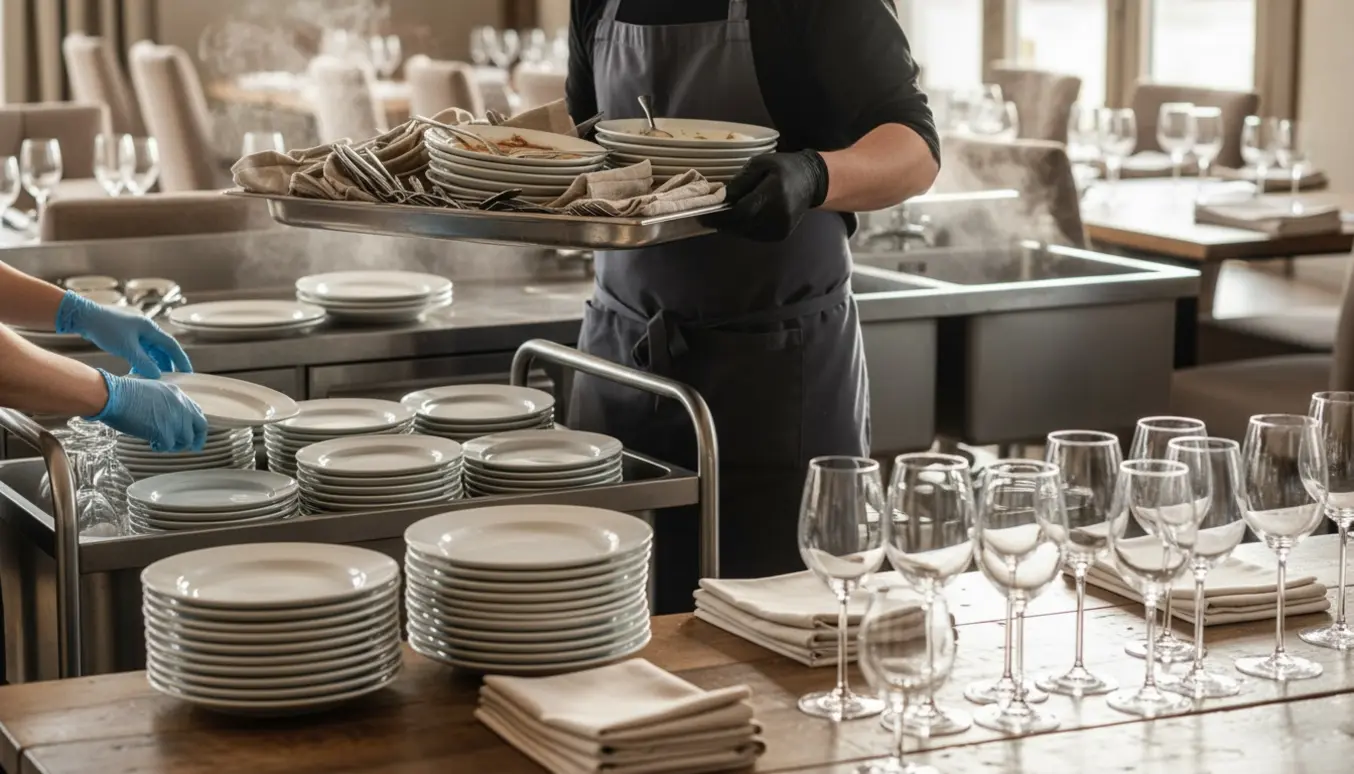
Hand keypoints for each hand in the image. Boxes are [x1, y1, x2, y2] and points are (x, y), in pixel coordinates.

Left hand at [55, 291, 192, 377]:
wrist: (84, 317)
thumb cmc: (106, 328)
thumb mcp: (127, 348)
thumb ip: (143, 362)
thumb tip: (157, 375)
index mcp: (150, 329)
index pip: (171, 345)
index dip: (181, 359)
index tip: (188, 372)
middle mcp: (146, 329)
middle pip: (162, 349)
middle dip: (167, 364)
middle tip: (171, 379)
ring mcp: (136, 332)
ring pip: (151, 351)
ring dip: (153, 364)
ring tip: (153, 378)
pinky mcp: (126, 336)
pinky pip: (140, 351)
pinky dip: (141, 361)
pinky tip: (136, 371)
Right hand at [88, 371, 207, 451]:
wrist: (114, 396)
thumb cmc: (124, 392)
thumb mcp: (152, 390)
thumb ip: (164, 402)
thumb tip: (166, 416)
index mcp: (178, 394)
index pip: (197, 411)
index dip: (196, 424)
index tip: (195, 432)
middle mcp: (181, 406)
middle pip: (200, 427)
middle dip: (197, 439)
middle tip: (193, 448)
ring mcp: (175, 419)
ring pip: (186, 439)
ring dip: (175, 445)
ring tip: (162, 444)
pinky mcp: (165, 432)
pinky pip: (169, 446)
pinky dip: (161, 448)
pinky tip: (152, 444)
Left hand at [701, 150, 829, 241]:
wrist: (812, 181)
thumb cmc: (784, 168)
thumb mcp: (760, 164)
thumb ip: (741, 182)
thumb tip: (721, 198)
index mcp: (774, 193)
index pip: (742, 211)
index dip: (720, 216)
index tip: (703, 215)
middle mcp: (778, 215)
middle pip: (742, 226)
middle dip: (723, 223)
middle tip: (708, 218)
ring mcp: (781, 228)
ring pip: (747, 233)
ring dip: (733, 227)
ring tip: (724, 217)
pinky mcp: (781, 235)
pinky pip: (756, 235)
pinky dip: (745, 229)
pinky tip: (742, 219)